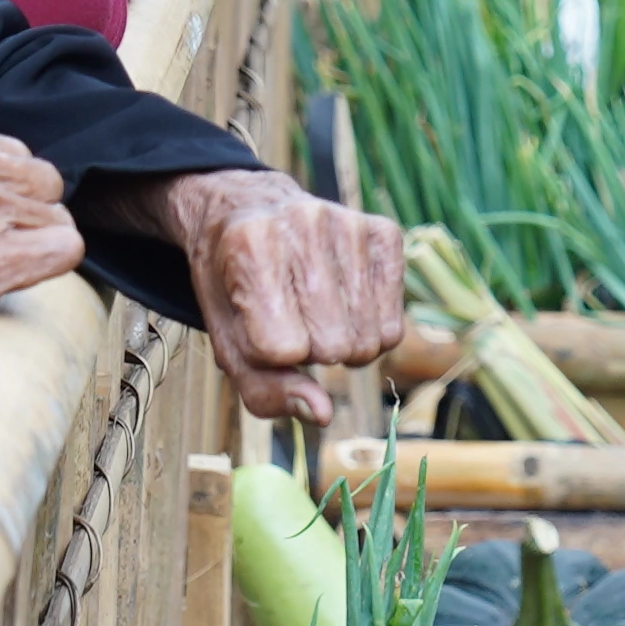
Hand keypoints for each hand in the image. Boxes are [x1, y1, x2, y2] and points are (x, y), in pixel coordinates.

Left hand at [150, 169, 405, 424]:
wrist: (247, 211)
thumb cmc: (235, 290)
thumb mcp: (228, 343)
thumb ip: (266, 389)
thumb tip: (322, 414)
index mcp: (249, 248)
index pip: (282, 349)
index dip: (271, 354)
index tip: (260, 326)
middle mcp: (304, 224)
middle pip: (334, 347)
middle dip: (313, 352)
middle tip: (293, 321)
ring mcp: (351, 223)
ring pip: (370, 340)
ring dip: (345, 344)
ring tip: (319, 314)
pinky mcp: (386, 232)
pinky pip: (395, 325)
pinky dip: (371, 329)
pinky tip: (346, 304)